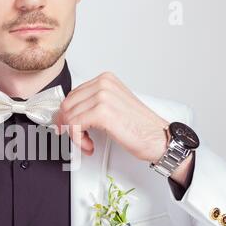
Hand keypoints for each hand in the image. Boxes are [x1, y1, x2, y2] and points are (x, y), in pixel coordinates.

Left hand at [56, 72, 192, 186]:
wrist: (159, 139)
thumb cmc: (139, 127)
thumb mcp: (112, 107)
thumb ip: (92, 105)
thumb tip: (67, 114)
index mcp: (105, 80)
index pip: (72, 95)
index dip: (67, 115)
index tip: (68, 128)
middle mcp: (103, 84)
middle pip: (66, 105)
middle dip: (68, 126)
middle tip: (79, 138)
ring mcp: (102, 96)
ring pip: (68, 117)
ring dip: (75, 136)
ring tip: (88, 143)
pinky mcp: (102, 112)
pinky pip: (74, 126)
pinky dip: (78, 140)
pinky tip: (90, 145)